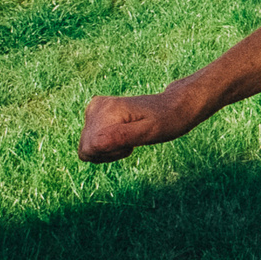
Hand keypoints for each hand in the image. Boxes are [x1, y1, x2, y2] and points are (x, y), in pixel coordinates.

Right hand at [80, 88, 199, 163]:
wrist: (174, 105)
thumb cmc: (167, 120)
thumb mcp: (150, 132)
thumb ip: (122, 137)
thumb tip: (94, 143)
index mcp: (106, 111)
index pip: (90, 149)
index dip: (109, 154)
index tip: (130, 144)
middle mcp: (95, 107)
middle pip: (86, 149)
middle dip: (108, 153)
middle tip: (132, 141)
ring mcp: (94, 109)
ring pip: (86, 147)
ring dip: (107, 150)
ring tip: (129, 137)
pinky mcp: (95, 113)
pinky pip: (90, 142)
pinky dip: (106, 145)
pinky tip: (123, 136)